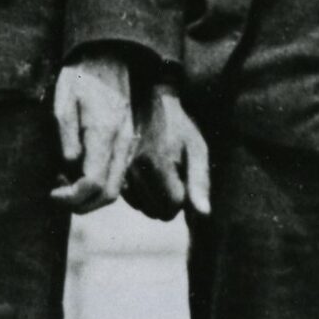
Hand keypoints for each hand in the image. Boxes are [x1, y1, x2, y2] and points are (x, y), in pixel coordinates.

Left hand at [50, 53, 134, 212]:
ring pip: (115, 189)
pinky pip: (117, 175)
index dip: (71, 197)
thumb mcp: (63, 103)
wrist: (108, 57)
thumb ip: (66, 138)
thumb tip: (68, 168)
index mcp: (104, 133)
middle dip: (81, 205)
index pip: (93, 183)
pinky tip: (78, 171)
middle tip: (57, 195)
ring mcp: (128, 144)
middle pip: (108, 195)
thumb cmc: (80, 78)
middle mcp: (122, 143)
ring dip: (90, 197)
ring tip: (64, 182)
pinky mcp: (128, 143)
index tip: (52, 192)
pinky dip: (98, 184)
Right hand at [125, 90, 212, 220]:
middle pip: (159, 212)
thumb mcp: (196, 148)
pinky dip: (143, 196)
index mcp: (157, 164)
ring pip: (145, 209)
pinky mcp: (115, 174)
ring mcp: (121, 173)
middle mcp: (134, 171)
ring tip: (161, 173)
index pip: (174, 205)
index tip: (185, 174)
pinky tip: (148, 177)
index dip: (185, 196)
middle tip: (175, 174)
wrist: (147, 104)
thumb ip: (200, 182)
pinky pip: (133, 202)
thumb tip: (203, 215)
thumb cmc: (178, 127)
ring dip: (157, 200)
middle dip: (171, 201)